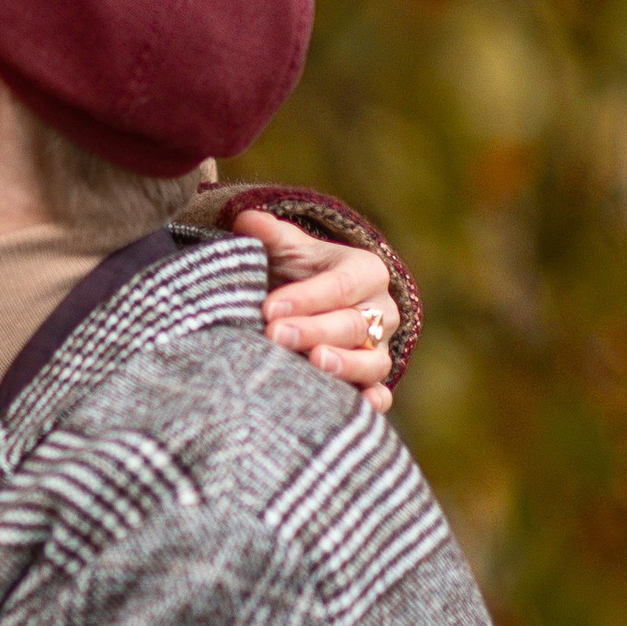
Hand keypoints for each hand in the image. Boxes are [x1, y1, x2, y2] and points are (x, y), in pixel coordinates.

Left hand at [232, 208, 396, 412]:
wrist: (320, 303)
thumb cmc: (302, 272)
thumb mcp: (290, 249)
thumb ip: (270, 235)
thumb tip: (244, 219)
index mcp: (365, 272)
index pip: (338, 285)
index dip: (305, 297)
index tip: (268, 308)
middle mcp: (382, 311)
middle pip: (353, 324)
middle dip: (314, 330)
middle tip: (275, 336)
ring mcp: (381, 348)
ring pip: (373, 361)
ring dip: (345, 365)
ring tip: (313, 363)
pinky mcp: (375, 380)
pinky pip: (381, 393)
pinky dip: (373, 401)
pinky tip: (358, 406)